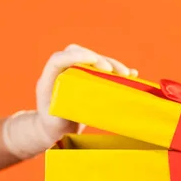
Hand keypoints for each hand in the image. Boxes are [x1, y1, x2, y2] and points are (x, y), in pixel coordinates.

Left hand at [3, 44, 137, 159]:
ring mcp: (76, 73)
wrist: (54, 127)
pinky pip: (102, 69)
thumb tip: (75, 107)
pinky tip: (131, 74)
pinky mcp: (88, 78)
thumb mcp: (54, 124)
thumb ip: (60, 116)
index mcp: (49, 78)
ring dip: (111, 64)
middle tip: (112, 70)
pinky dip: (116, 70)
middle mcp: (62, 71)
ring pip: (93, 59)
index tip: (94, 60)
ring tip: (127, 74)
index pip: (59, 59)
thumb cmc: (53, 126)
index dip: (76, 56)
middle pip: (78, 53)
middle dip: (97, 58)